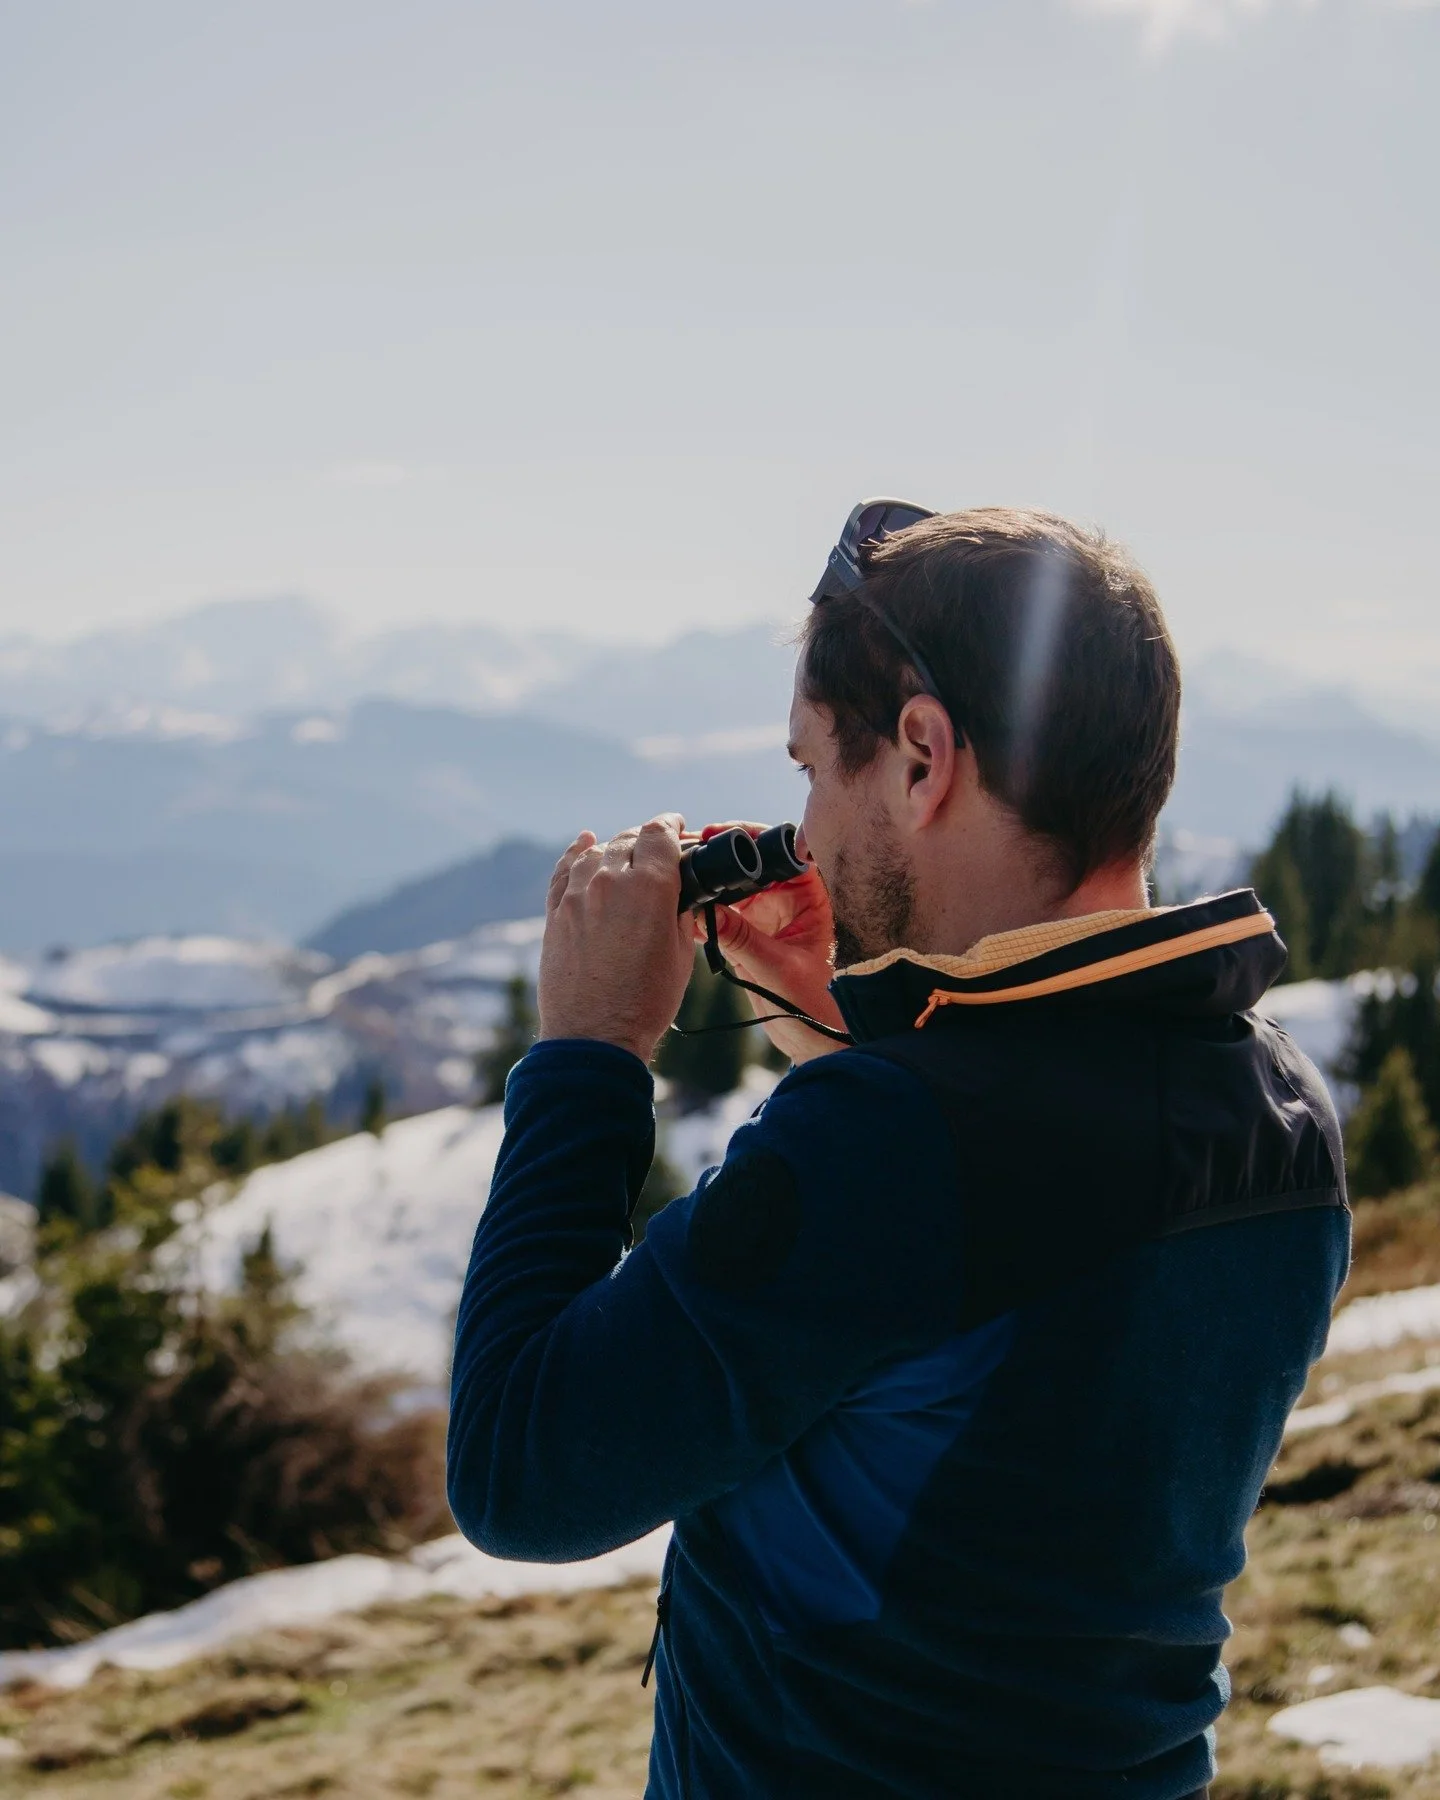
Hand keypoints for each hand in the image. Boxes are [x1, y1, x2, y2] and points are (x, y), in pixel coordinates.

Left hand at [538, 816, 697, 1064]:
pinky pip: (564, 872)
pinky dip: (576, 854)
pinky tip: (584, 844)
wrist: (595, 1035)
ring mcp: (578, 896)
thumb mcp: (681, 955)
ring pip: (596, 853)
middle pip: (628, 839)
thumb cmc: (645, 1001)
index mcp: (650, 887)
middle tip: (657, 848)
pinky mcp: (556, 914)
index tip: (676, 826)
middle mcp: (611, 881)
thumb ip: (678, 915)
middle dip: (645, 839)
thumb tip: (676, 897)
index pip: (659, 834)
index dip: (671, 825)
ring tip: (624, 854)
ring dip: (614, 849)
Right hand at [695, 822, 847, 1063]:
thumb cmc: (819, 1006)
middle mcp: (790, 900)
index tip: (720, 833)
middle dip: (721, 855)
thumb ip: (742, 940)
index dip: (752, 836)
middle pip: (752, 863)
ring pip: (733, 887)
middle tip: (689, 848)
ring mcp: (769, 917)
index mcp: (813, 897)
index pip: (783, 851)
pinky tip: (681, 910)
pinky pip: (723, 915)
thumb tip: (704, 912)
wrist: (815, 1042)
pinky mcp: (750, 936)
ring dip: (708, 883)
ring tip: (679, 876)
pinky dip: (703, 912)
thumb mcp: (778, 969)